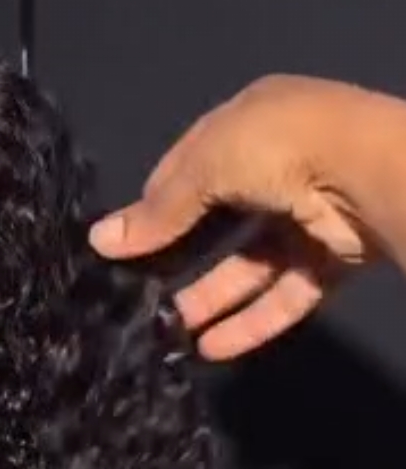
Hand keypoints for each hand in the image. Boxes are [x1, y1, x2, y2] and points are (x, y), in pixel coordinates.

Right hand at [89, 74, 405, 358]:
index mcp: (249, 121)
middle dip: (181, 258)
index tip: (120, 244)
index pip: (190, 166)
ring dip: (212, 296)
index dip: (155, 204)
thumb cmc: (278, 148)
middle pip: (220, 219)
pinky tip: (213, 346)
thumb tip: (102, 241)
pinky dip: (252, 320)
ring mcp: (310, 211)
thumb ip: (160, 209)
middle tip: (140, 294)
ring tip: (170, 332)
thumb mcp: (206, 166)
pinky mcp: (334, 256)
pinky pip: (287, 292)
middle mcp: (280, 163)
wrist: (365, 172)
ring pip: (252, 262)